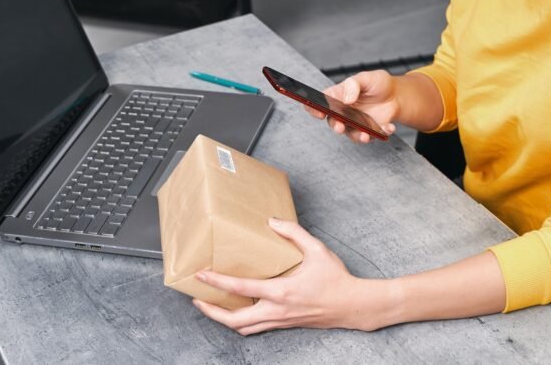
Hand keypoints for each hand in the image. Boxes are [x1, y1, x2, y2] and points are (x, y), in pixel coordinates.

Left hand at [192, 218, 384, 334]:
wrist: (353, 306)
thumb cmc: (336, 279)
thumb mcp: (317, 250)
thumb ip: (294, 233)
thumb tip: (272, 221)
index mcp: (282, 292)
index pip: (242, 288)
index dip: (218, 282)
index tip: (202, 274)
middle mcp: (277, 311)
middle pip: (235, 320)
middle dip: (212, 312)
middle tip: (197, 299)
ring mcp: (280, 320)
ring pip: (244, 328)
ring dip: (224, 319)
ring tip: (211, 306)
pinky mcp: (285, 324)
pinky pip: (256, 328)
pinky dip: (241, 322)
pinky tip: (237, 310)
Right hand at [307, 70, 397, 143]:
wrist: (396, 95)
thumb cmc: (377, 84)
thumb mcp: (365, 78)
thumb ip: (353, 84)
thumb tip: (346, 98)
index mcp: (338, 97)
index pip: (321, 103)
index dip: (314, 109)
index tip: (318, 112)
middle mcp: (344, 112)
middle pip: (334, 122)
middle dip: (336, 126)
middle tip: (340, 127)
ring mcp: (356, 123)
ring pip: (351, 134)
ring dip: (357, 136)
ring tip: (365, 135)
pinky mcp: (369, 131)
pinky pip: (373, 136)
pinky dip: (381, 133)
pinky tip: (388, 127)